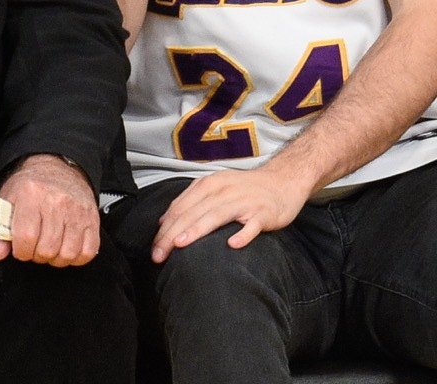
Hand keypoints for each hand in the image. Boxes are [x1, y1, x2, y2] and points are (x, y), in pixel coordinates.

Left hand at [0, 154, 99, 266]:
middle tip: (35, 246)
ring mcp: (77, 210)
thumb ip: (0, 232)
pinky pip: (88, 251)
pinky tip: (66, 247)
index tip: (20, 248)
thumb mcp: (7, 203)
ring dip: (56, 258)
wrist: (56, 167)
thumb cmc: (29, 188)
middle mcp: (56, 201)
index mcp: (30, 195)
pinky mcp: (92, 218)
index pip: (25, 238)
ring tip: (50, 247)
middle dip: (37, 255)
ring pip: (67, 253)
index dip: (21, 251)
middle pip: (47, 249)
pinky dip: (76, 257)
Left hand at [151, 166, 306, 261]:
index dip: (165, 228)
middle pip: (193, 212)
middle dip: (173, 234)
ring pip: (216, 215)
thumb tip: (164, 221)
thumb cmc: (244, 189)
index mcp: (209, 185)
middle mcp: (223, 190)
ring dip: (197, 229)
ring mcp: (244, 201)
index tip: (154, 249)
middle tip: (159, 255)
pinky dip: (242, 234)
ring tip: (181, 244)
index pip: (180, 208)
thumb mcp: (215, 188)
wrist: (282, 181)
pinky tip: (233, 245)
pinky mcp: (263, 213)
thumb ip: (190, 202)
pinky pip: (252, 225)